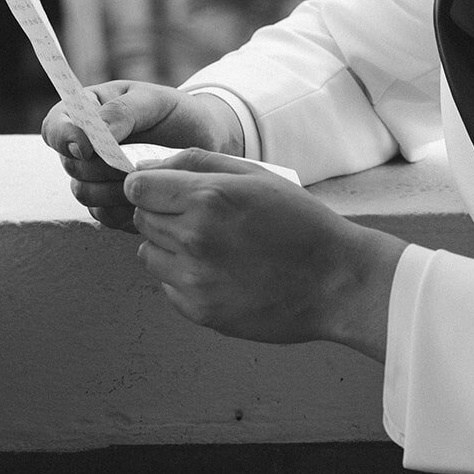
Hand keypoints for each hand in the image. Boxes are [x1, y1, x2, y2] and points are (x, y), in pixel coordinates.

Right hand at [42, 81, 243, 229]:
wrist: (208, 142)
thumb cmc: (178, 113)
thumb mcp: (154, 101)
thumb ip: (121, 113)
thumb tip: (91, 136)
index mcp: (87, 114)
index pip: (54, 127)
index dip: (64, 138)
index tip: (88, 147)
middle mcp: (85, 148)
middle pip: (70, 165)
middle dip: (100, 166)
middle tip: (132, 161)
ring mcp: (97, 179)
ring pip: (83, 193)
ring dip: (114, 188)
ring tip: (146, 176)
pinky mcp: (112, 205)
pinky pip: (104, 216)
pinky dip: (126, 208)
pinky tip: (150, 195)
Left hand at [126, 149, 404, 359]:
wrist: (337, 282)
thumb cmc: (300, 222)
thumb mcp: (256, 176)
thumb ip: (197, 163)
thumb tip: (146, 167)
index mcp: (208, 198)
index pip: (136, 188)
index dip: (147, 186)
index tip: (165, 191)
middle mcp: (195, 238)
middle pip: (141, 219)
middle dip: (161, 213)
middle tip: (200, 218)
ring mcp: (195, 279)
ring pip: (148, 253)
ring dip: (168, 247)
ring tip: (211, 246)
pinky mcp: (199, 310)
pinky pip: (167, 285)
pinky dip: (183, 277)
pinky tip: (220, 272)